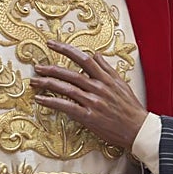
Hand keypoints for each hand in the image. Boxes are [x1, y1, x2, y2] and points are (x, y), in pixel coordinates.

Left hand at [29, 40, 146, 149]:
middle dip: (51, 69)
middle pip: (71, 74)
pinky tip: (41, 99)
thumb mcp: (121, 84)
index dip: (66, 49)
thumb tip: (96, 54)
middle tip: (37, 67)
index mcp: (106, 78)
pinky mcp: (89, 116)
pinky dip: (52, 102)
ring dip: (48, 84)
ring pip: (66, 88)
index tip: (52, 44)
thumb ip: (107, 69)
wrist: (138, 129)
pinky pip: (67, 107)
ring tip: (35, 81)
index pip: (84, 58)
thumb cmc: (130, 108)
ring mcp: (93, 102)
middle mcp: (98, 88)